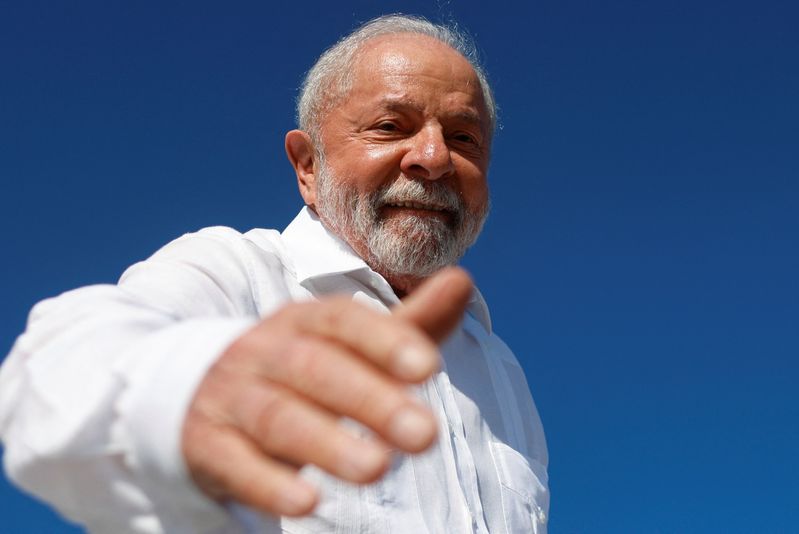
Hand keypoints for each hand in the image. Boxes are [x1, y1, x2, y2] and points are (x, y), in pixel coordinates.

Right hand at [181, 267, 472, 516]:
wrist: (193, 389)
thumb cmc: (296, 368)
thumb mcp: (346, 345)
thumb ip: (406, 324)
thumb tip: (462, 280)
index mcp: (303, 322)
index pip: (342, 322)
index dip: (384, 340)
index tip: (429, 366)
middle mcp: (265, 352)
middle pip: (316, 369)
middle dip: (370, 399)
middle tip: (426, 434)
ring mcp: (231, 397)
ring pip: (277, 417)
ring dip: (327, 442)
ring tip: (378, 468)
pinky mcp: (206, 443)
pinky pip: (234, 463)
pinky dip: (267, 483)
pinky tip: (307, 503)